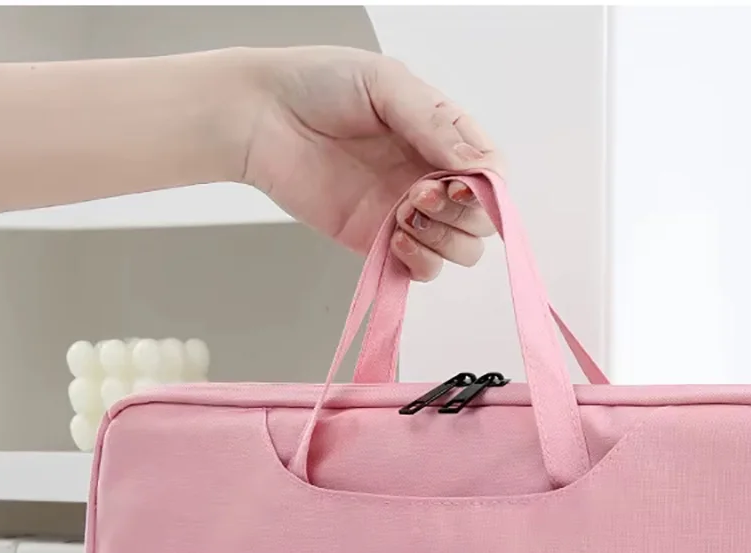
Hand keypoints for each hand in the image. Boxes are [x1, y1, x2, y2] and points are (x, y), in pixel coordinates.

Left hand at [238, 47, 501, 279]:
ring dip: (443, 241)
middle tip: (418, 194)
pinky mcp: (379, 242)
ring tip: (403, 216)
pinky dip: (420, 263)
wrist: (260, 117)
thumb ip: (435, 124)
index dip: (485, 189)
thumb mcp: (385, 84)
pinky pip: (421, 270)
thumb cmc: (316, 85)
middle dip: (460, 215)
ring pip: (460, 250)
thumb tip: (480, 165)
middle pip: (481, 220)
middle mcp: (430, 175)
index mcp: (440, 136)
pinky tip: (394, 238)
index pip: (491, 174)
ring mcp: (407, 212)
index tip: (455, 183)